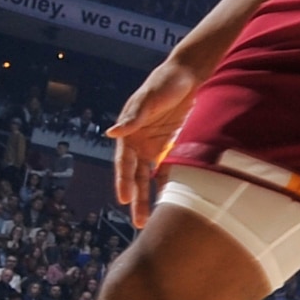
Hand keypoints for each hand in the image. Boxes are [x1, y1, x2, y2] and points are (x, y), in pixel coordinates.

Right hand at [111, 58, 203, 217]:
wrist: (186, 76)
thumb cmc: (163, 84)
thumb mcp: (148, 99)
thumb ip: (133, 117)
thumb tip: (112, 133)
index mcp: (129, 135)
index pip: (124, 164)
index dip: (123, 181)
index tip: (123, 199)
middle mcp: (140, 145)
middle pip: (137, 177)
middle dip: (137, 199)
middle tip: (138, 222)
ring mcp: (156, 147)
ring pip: (152, 177)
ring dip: (152, 197)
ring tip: (153, 220)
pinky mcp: (173, 146)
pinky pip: (171, 168)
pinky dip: (172, 183)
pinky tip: (177, 200)